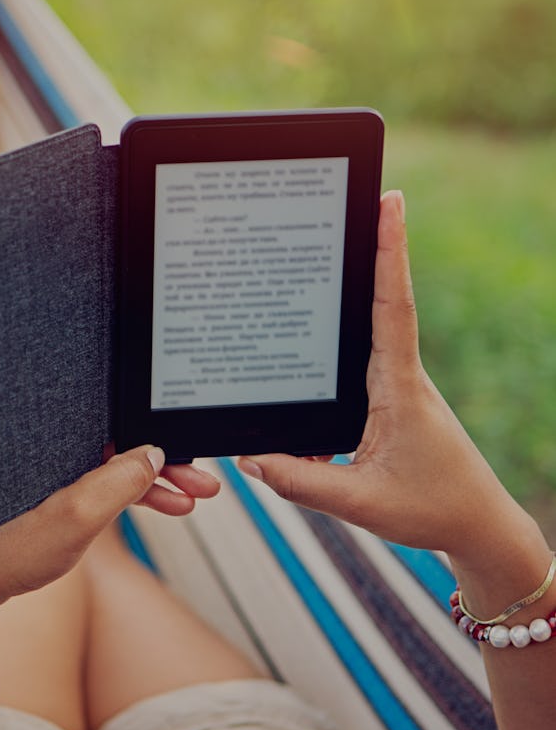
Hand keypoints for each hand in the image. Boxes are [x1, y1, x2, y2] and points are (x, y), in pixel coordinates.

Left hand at [0, 445, 217, 643]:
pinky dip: (135, 496)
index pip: (120, 426)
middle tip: (205, 484)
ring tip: (193, 500)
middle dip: (168, 464)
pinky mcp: (59, 487)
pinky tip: (164, 506)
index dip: (160, 440)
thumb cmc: (11, 549)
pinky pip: (107, 484)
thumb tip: (153, 454)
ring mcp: (59, 467)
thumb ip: (118, 482)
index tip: (192, 457)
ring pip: (120, 466)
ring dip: (157, 483)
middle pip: (125, 443)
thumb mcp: (76, 518)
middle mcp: (59, 445)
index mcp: (59, 440)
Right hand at [238, 191, 543, 577]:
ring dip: (352, 302)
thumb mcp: (361, 501)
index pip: (393, 307)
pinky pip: (359, 367)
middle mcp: (401, 376)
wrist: (478, 528)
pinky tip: (318, 375)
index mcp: (399, 387)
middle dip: (373, 250)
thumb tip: (250, 457)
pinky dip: (336, 360)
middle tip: (358, 201)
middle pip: (382, 301)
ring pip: (367, 336)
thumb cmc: (432, 509)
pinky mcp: (391, 401)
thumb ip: (301, 481)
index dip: (389, 253)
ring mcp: (398, 386)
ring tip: (328, 264)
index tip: (389, 203)